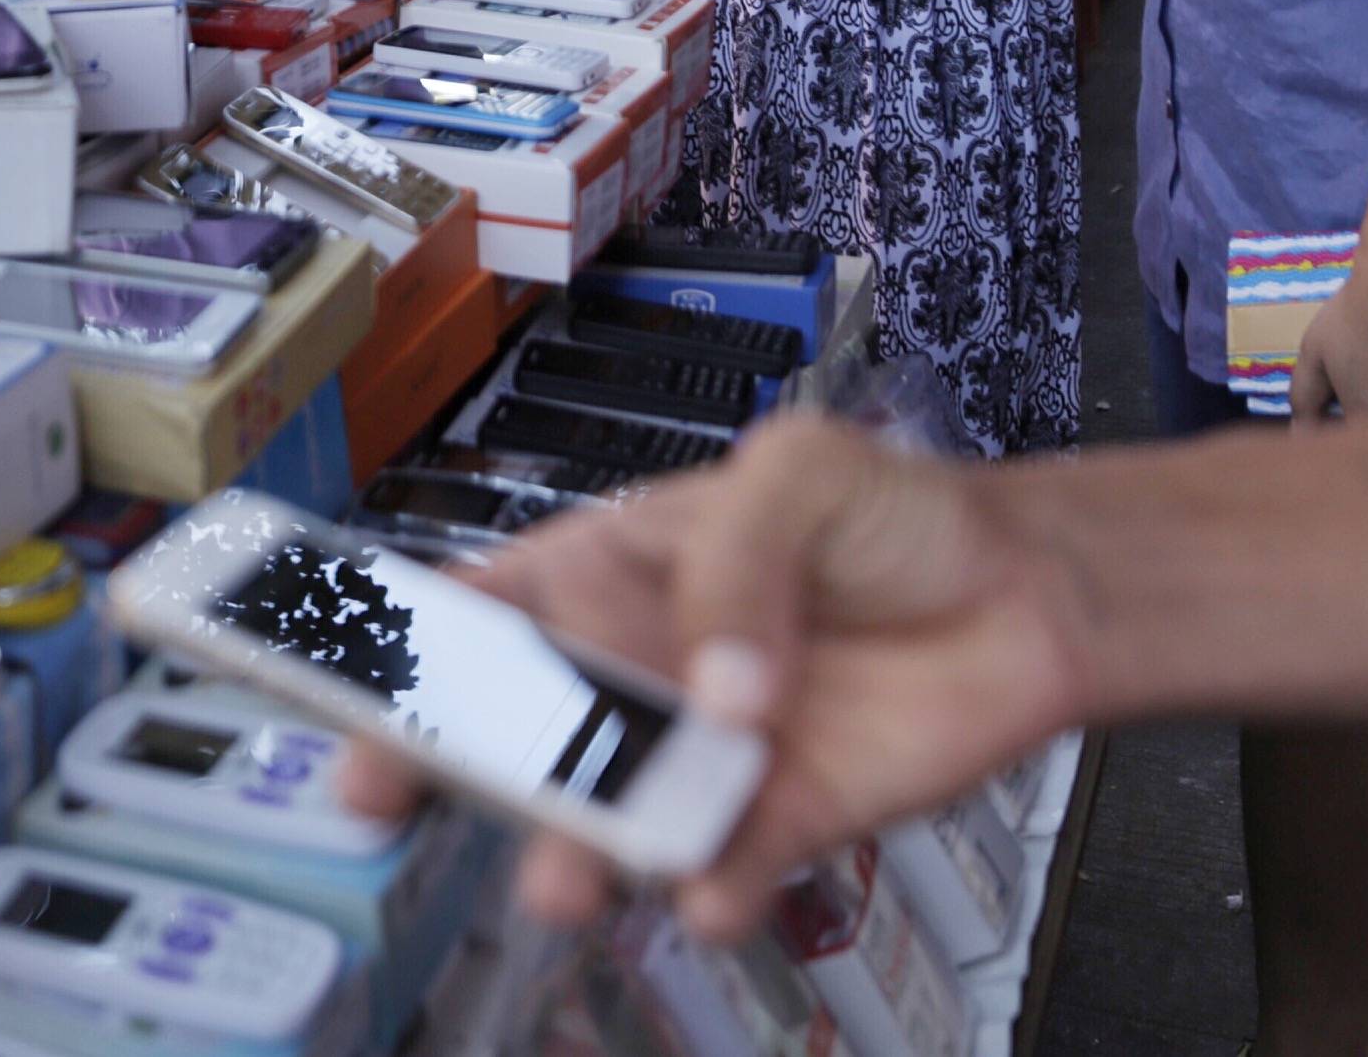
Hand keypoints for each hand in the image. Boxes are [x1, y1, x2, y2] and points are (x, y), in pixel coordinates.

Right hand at [335, 420, 1089, 941]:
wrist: (1029, 598)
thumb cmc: (893, 513)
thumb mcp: (801, 472)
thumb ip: (737, 560)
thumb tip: (715, 689)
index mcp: (605, 570)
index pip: (478, 609)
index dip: (396, 647)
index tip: (339, 688)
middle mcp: (632, 673)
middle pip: (516, 729)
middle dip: (449, 768)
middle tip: (393, 802)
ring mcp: (698, 759)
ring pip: (605, 816)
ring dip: (574, 854)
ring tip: (569, 884)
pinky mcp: (777, 827)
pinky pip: (719, 874)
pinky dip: (707, 892)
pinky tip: (712, 894)